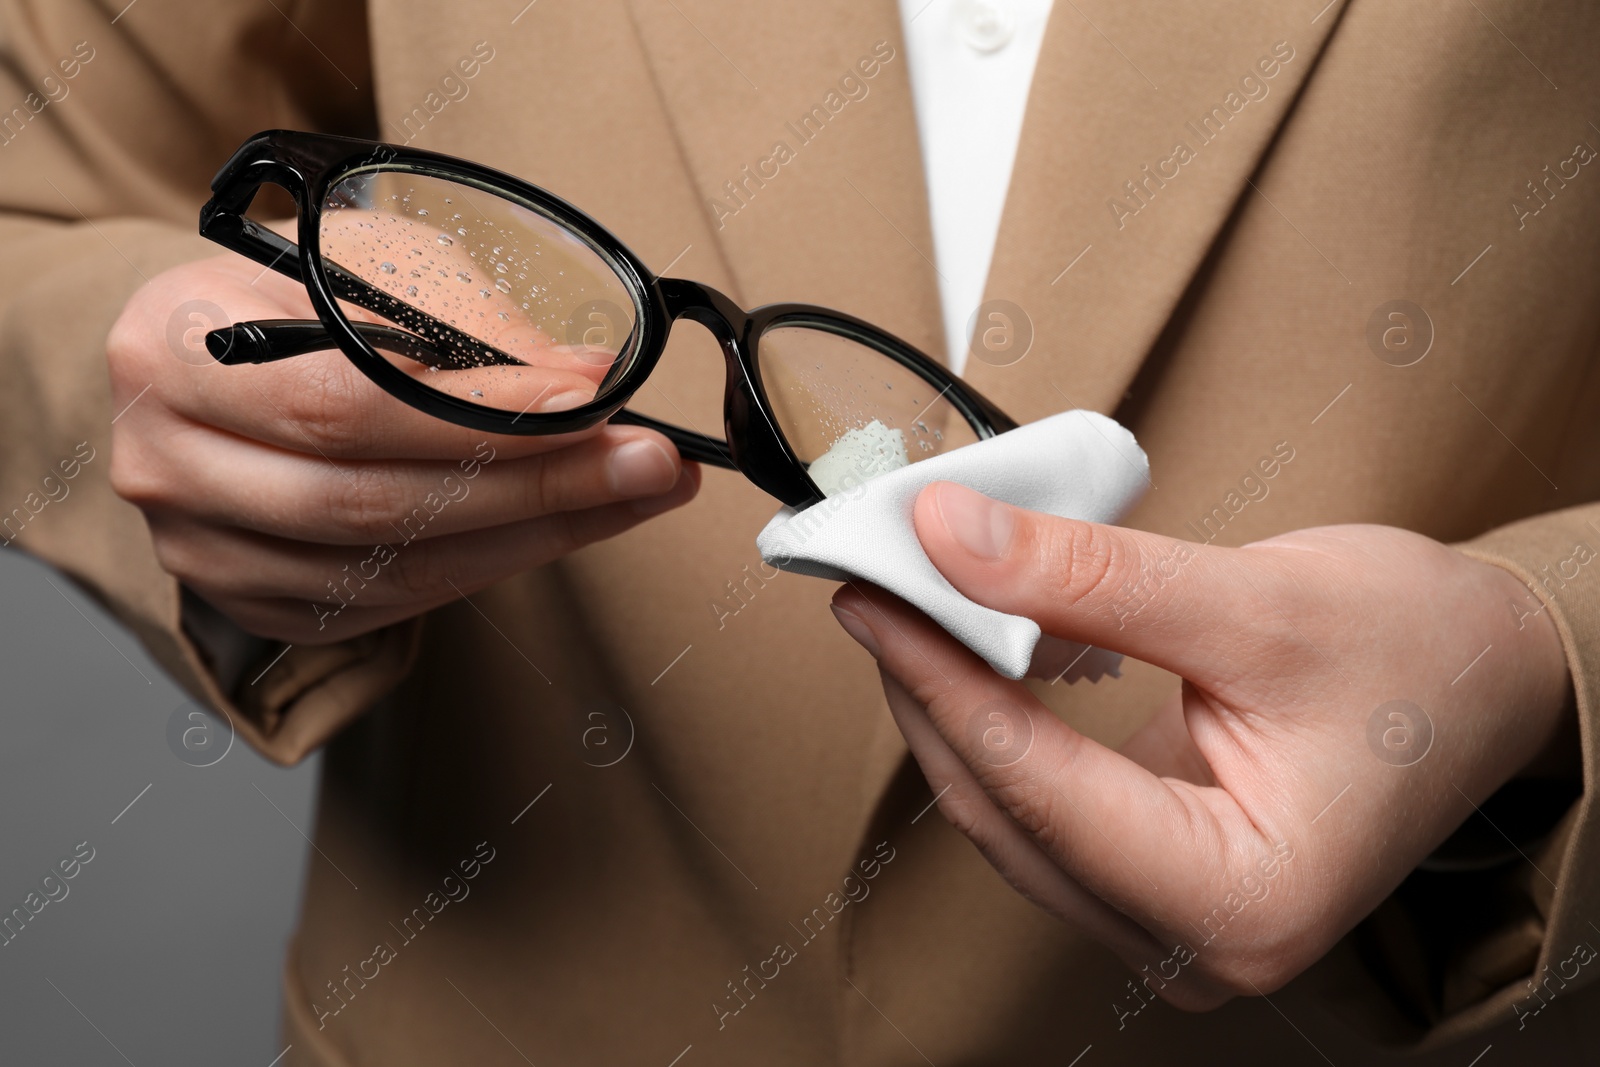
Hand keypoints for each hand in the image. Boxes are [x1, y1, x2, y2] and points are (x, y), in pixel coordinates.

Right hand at [108, 253, 697, 643]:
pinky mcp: (255, 603)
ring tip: (635, 494)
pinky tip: (561, 528)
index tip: (595, 399)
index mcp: (172, 347)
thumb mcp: (364, 261)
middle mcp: (169, 460)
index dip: (480, 413)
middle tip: (649, 463)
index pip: (344, 399)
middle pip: (373, 499)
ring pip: (394, 565)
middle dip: (535, 484)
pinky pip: (392, 603)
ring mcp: (204, 547)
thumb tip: (584, 372)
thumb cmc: (292, 298)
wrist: (206, 363)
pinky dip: (490, 565)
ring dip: (535, 534)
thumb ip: (463, 316)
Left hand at [830, 482, 1573, 1008]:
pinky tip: (972, 644)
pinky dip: (1000, 719)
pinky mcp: (1154, 875)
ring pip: (1010, 812)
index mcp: (1240, 903)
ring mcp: (1170, 918)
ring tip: (910, 602)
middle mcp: (1196, 942)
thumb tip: (951, 540)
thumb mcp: (1257, 602)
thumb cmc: (1421, 654)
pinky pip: (1041, 802)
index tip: (873, 593)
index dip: (938, 680)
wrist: (1493, 679)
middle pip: (1007, 810)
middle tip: (877, 582)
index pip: (1037, 788)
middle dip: (930, 689)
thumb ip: (1092, 578)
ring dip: (953, 703)